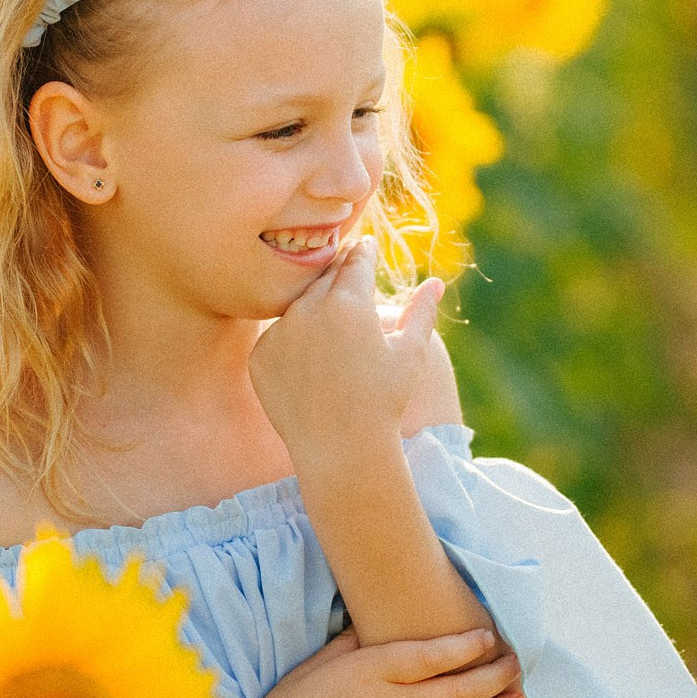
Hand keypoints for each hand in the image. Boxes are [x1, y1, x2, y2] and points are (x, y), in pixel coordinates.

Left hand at [248, 234, 445, 467]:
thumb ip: (421, 312)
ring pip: (298, 305)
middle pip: (325, 277)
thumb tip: (435, 282)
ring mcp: (279, 332)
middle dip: (339, 276)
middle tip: (351, 287)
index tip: (368, 248)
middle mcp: (308, 309)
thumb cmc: (383, 402)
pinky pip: (278, 335)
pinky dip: (293, 341)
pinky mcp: (260, 355)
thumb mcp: (409, 354)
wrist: (340, 450)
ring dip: (314, 307)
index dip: (364, 252)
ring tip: (333, 331)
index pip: (356, 261)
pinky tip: (311, 363)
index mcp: (349, 302)